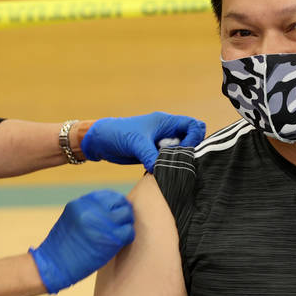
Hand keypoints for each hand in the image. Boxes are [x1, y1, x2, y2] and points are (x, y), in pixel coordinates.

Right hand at [30, 190, 134, 292]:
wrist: (54, 265)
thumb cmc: (62, 247)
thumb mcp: (71, 219)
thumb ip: (89, 211)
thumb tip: (111, 209)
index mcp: (81, 203)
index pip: (109, 195)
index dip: (115, 203)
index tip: (116, 212)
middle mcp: (92, 210)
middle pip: (120, 202)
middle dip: (123, 211)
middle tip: (122, 222)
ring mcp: (102, 224)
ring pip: (127, 215)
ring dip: (126, 223)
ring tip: (120, 233)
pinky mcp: (111, 239)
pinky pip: (128, 231)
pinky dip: (128, 236)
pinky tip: (121, 242)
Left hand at [80, 112, 206, 171]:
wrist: (101, 141)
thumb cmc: (117, 134)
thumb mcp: (135, 143)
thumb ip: (150, 155)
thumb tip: (161, 170)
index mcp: (166, 122)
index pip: (193, 125)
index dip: (194, 138)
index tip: (184, 150)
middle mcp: (167, 132)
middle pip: (191, 140)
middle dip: (188, 152)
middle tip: (176, 162)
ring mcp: (162, 144)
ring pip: (181, 153)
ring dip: (177, 162)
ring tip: (167, 168)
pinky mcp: (155, 155)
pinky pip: (169, 161)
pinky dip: (168, 167)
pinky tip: (160, 173)